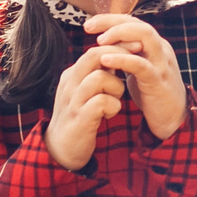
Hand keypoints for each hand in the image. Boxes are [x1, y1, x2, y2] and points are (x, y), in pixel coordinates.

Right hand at [43, 47, 125, 170]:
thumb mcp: (85, 91)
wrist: (61, 150)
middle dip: (119, 56)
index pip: (94, 50)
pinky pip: (102, 101)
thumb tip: (117, 55)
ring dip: (116, 87)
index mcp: (72, 75)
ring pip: (100, 77)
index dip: (117, 47)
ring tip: (115, 99)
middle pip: (94, 55)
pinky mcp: (79, 118)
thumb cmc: (79, 117)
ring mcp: (73, 101)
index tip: (136, 49)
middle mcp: (70, 84)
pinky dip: (113, 105)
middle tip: (134, 65)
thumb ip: (96, 75)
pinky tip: (110, 113)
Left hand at [85, 13, 187, 139]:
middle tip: (89, 28)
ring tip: (99, 41)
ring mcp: (161, 63)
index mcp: (154, 45)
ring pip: (145, 36)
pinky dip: (122, 59)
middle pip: (138, 23)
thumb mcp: (138, 69)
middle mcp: (160, 48)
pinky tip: (105, 60)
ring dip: (120, 35)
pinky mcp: (158, 80)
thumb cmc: (152, 93)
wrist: (173, 118)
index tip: (89, 24)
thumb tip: (103, 45)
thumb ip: (126, 55)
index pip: (132, 21)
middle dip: (112, 22)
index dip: (110, 19)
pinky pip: (141, 64)